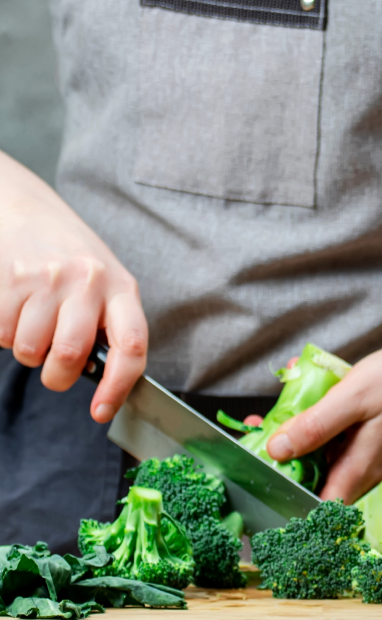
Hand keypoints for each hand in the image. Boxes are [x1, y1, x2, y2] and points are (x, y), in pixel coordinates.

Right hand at [0, 152, 146, 422]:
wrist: (25, 208)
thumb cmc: (70, 255)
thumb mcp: (104, 282)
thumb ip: (107, 323)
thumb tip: (102, 378)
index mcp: (121, 287)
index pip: (131, 346)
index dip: (118, 387)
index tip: (102, 411)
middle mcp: (89, 280)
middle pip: (69, 355)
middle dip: (55, 375)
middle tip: (52, 364)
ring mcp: (49, 278)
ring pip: (30, 350)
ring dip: (26, 349)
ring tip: (32, 319)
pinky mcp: (12, 278)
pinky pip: (0, 333)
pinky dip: (2, 330)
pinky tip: (13, 305)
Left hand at [266, 334, 381, 502]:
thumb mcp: (355, 395)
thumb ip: (315, 426)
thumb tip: (277, 451)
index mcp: (362, 471)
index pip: (314, 508)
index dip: (283, 492)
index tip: (257, 465)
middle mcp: (373, 477)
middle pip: (319, 483)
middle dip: (288, 456)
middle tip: (266, 425)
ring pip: (333, 463)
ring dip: (308, 439)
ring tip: (292, 404)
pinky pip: (350, 449)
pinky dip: (330, 430)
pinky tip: (325, 401)